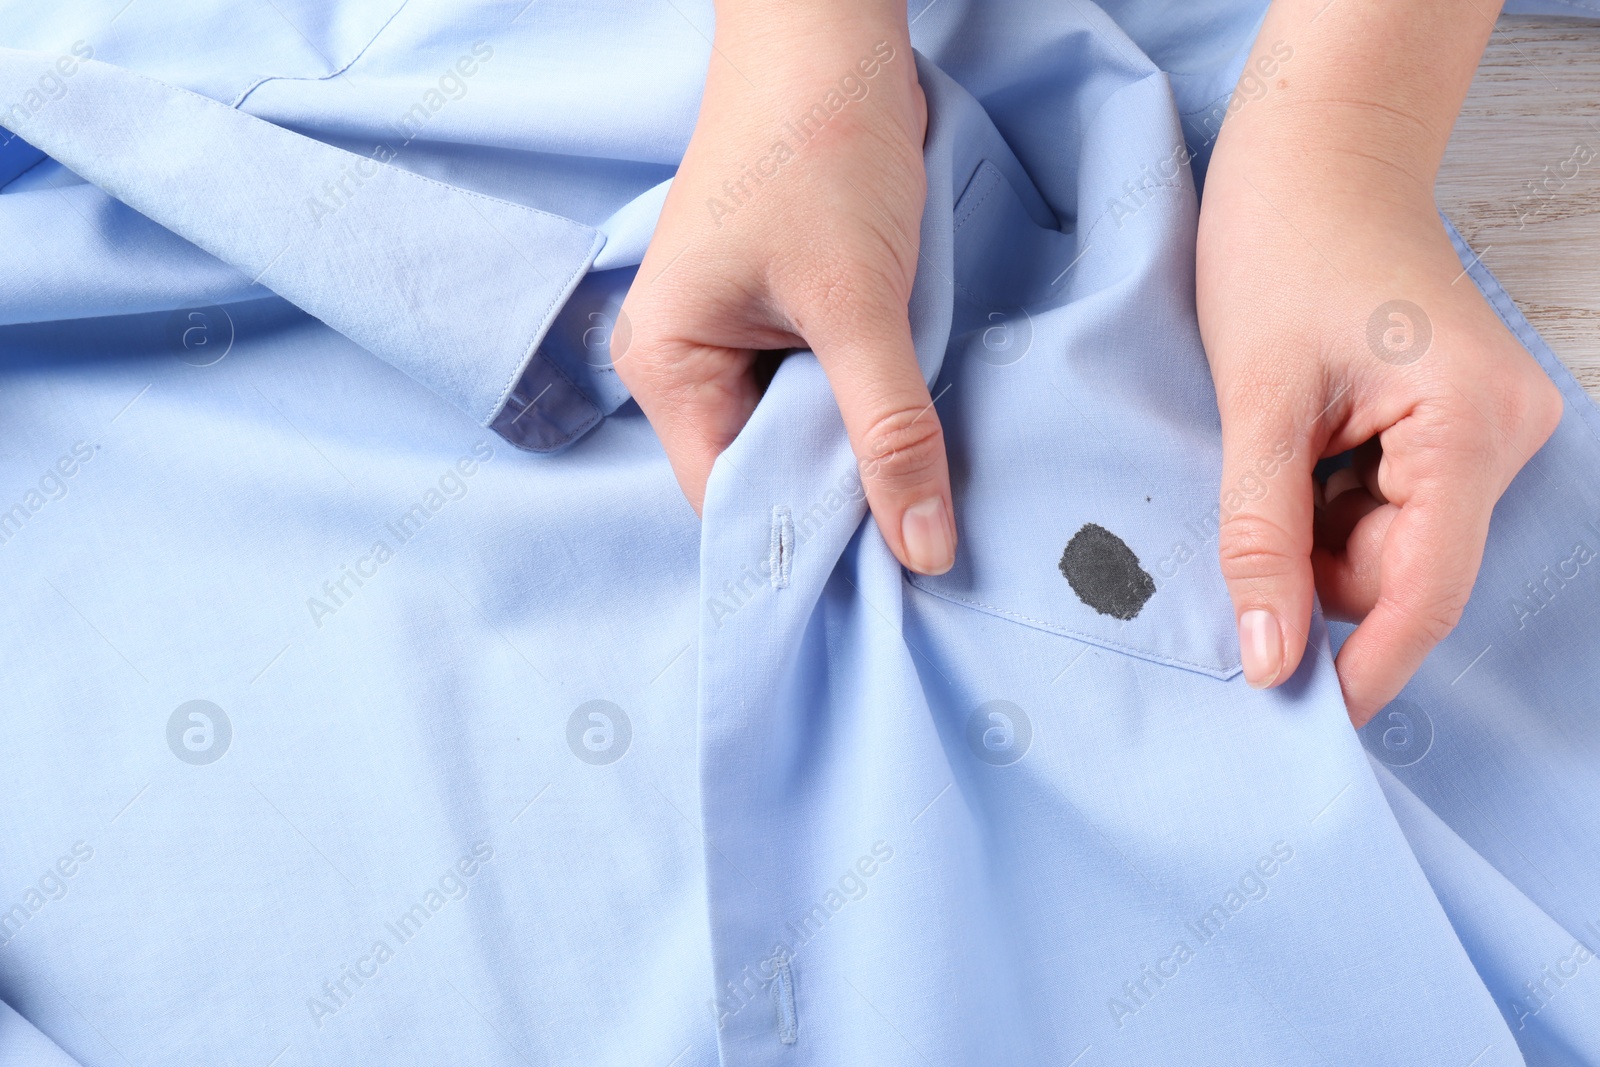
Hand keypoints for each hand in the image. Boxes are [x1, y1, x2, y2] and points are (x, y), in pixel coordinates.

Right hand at [613, 1, 954, 574]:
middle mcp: (688, 364)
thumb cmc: (818, 148)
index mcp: (667, 367)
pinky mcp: (782, 315)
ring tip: (926, 486)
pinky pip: (824, 391)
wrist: (832, 32)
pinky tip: (915, 425)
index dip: (805, 540)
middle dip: (840, 501)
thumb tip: (923, 551)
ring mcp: (735, 339)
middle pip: (767, 474)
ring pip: (804, 435)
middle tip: (923, 543)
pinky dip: (869, 407)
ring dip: (861, 451)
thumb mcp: (859, 302)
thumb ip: (892, 430)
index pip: (731, 498)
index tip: (887, 578)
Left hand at [1199, 142, 1561, 725]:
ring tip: (1277, 441)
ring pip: (1390, 548)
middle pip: (1404, 571)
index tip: (1306, 722)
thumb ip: (1261, 537)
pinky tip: (1299, 442)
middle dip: (1316, 569)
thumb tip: (1271, 659)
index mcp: (1472, 425)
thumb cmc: (1284, 249)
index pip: (1427, 590)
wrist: (1314, 158)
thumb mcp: (1257, 404)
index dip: (1366, 665)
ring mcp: (1484, 431)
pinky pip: (1388, 510)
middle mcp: (1504, 434)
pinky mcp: (1454, 426)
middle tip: (1247, 506)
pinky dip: (1328, 502)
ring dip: (1316, 531)